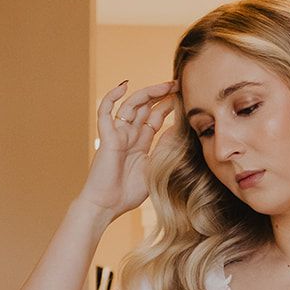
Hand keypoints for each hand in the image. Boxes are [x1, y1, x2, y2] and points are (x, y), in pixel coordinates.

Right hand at [79, 78, 178, 217]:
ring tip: (165, 85)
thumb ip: (165, 149)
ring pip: (131, 105)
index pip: (155, 117)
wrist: (107, 206)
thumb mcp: (155, 168)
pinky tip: (124, 86)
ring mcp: (118, 134)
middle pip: (146, 107)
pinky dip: (111, 97)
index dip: (168, 105)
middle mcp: (129, 135)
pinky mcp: (107, 137)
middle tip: (178, 84)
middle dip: (161, 94)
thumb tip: (179, 129)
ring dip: (147, 93)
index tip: (184, 95)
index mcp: (141, 143)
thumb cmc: (128, 193)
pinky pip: (105, 112)